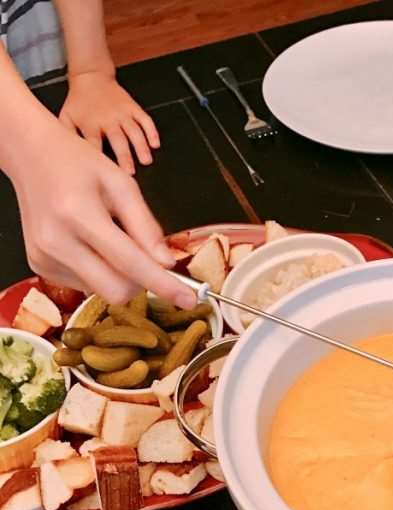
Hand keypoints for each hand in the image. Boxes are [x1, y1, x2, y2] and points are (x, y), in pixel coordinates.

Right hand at [11, 116, 194, 306]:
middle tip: (148, 260)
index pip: (130, 263)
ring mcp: (44, 258)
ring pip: (101, 290)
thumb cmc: (78, 163)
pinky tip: (90, 244)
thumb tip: (167, 263)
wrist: (30, 154)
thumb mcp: (121, 183)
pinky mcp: (39, 266)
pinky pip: (84, 284)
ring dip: (119, 275)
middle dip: (141, 283)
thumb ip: (146, 226)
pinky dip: (99, 271)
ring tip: (109, 238)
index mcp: (79, 215)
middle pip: (116, 290)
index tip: (190, 300)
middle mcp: (57, 242)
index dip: (164, 285)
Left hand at [60, 71, 158, 174]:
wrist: (91, 76)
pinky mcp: (133, 107)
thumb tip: (65, 155)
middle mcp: (107, 118)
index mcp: (90, 123)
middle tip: (129, 172)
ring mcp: (122, 113)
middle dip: (124, 156)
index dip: (99, 159)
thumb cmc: (78, 102)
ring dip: (141, 146)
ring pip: (134, 131)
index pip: (94, 144)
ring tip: (146, 160)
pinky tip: (155, 144)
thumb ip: (65, 135)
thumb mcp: (65, 117)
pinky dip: (152, 131)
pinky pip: (145, 119)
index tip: (104, 172)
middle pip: (117, 139)